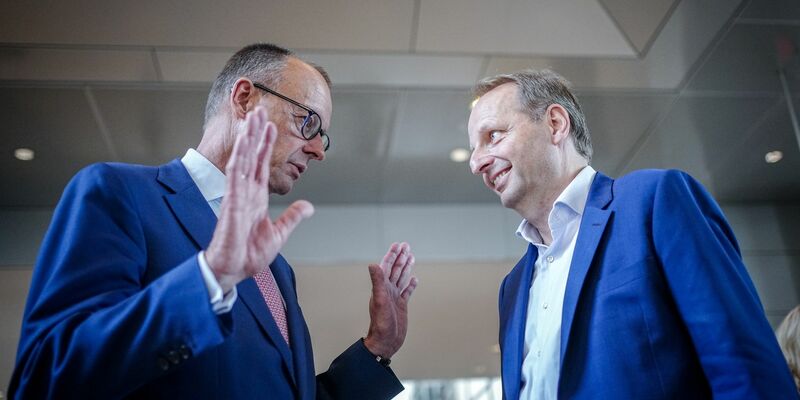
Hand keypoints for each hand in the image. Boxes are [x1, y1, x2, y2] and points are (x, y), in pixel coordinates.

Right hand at [205, 106, 313, 292]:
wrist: (234, 270)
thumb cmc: (249, 255)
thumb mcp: (278, 234)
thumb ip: (292, 218)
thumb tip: (309, 206)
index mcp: (256, 198)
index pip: (261, 164)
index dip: (266, 145)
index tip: (271, 126)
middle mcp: (246, 192)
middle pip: (251, 156)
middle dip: (256, 133)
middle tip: (260, 110)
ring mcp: (238, 195)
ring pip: (242, 160)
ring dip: (248, 139)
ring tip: (252, 118)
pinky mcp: (231, 203)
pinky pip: (235, 176)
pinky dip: (239, 158)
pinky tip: (243, 144)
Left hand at [363, 242, 417, 358]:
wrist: (385, 342)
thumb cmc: (381, 324)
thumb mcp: (380, 301)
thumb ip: (377, 282)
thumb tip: (373, 264)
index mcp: (382, 287)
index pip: (387, 266)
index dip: (392, 254)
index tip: (398, 244)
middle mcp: (388, 290)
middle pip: (395, 269)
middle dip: (401, 257)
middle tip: (406, 245)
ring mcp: (395, 297)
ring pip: (401, 278)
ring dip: (406, 267)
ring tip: (411, 256)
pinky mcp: (401, 305)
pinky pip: (407, 292)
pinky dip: (411, 284)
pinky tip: (415, 279)